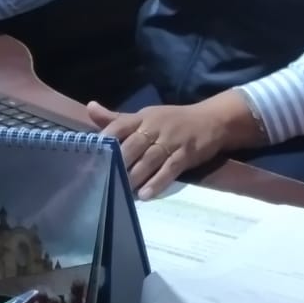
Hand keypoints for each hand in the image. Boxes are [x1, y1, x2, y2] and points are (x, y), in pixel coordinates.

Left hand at [87, 97, 232, 199]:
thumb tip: (90, 108)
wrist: (213, 120)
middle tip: (103, 180)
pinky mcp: (187, 154)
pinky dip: (157, 182)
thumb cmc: (173, 121)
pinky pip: (170, 169)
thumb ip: (118, 119)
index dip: (105, 139)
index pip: (120, 125)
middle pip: (133, 144)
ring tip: (122, 191)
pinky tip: (145, 194)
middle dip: (118, 162)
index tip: (90, 155)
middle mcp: (156, 126)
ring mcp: (172, 140)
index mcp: (143, 117)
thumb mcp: (147, 117)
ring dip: (135, 176)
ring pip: (150, 159)